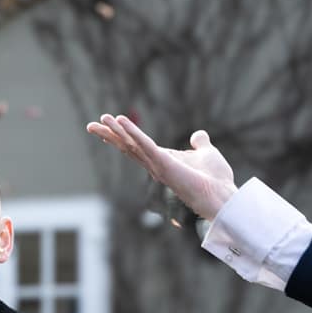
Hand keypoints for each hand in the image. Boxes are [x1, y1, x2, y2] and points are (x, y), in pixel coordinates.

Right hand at [85, 115, 236, 220]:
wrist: (221, 194)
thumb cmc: (215, 179)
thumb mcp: (207, 153)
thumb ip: (200, 144)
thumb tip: (198, 135)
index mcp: (163, 159)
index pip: (137, 146)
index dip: (122, 135)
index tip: (108, 126)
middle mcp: (155, 163)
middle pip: (126, 146)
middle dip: (108, 135)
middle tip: (90, 125)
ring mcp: (157, 164)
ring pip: (131, 144)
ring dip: (115, 131)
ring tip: (101, 119)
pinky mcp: (163, 162)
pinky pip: (144, 144)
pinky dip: (132, 131)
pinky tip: (120, 120)